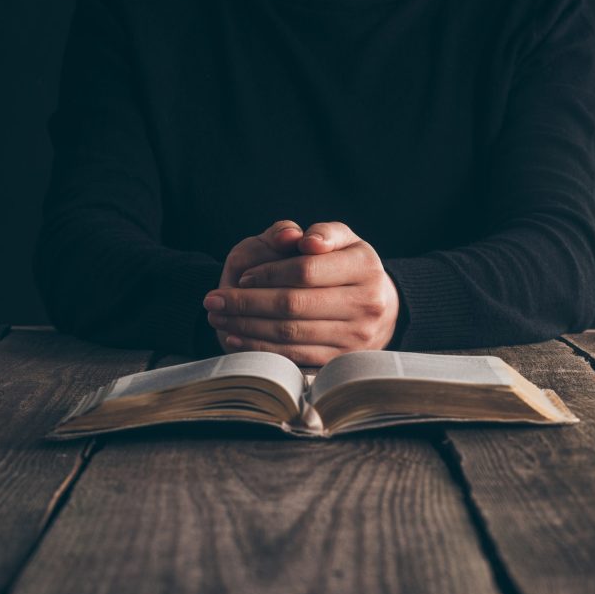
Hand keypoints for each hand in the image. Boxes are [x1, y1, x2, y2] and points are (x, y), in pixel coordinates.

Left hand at [203, 222, 399, 365]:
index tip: (241, 276)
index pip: (305, 270)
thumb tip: (300, 239)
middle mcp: (367, 303)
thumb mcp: (342, 239)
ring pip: (290, 333)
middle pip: (294, 304)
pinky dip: (261, 348)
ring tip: (218, 317)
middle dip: (247, 303)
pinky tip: (236, 337)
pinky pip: (294, 356)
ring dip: (247, 326)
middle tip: (212, 300)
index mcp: (365, 266)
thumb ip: (321, 232)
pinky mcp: (341, 361)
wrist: (381, 310)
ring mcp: (356, 336)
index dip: (268, 273)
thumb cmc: (348, 267)